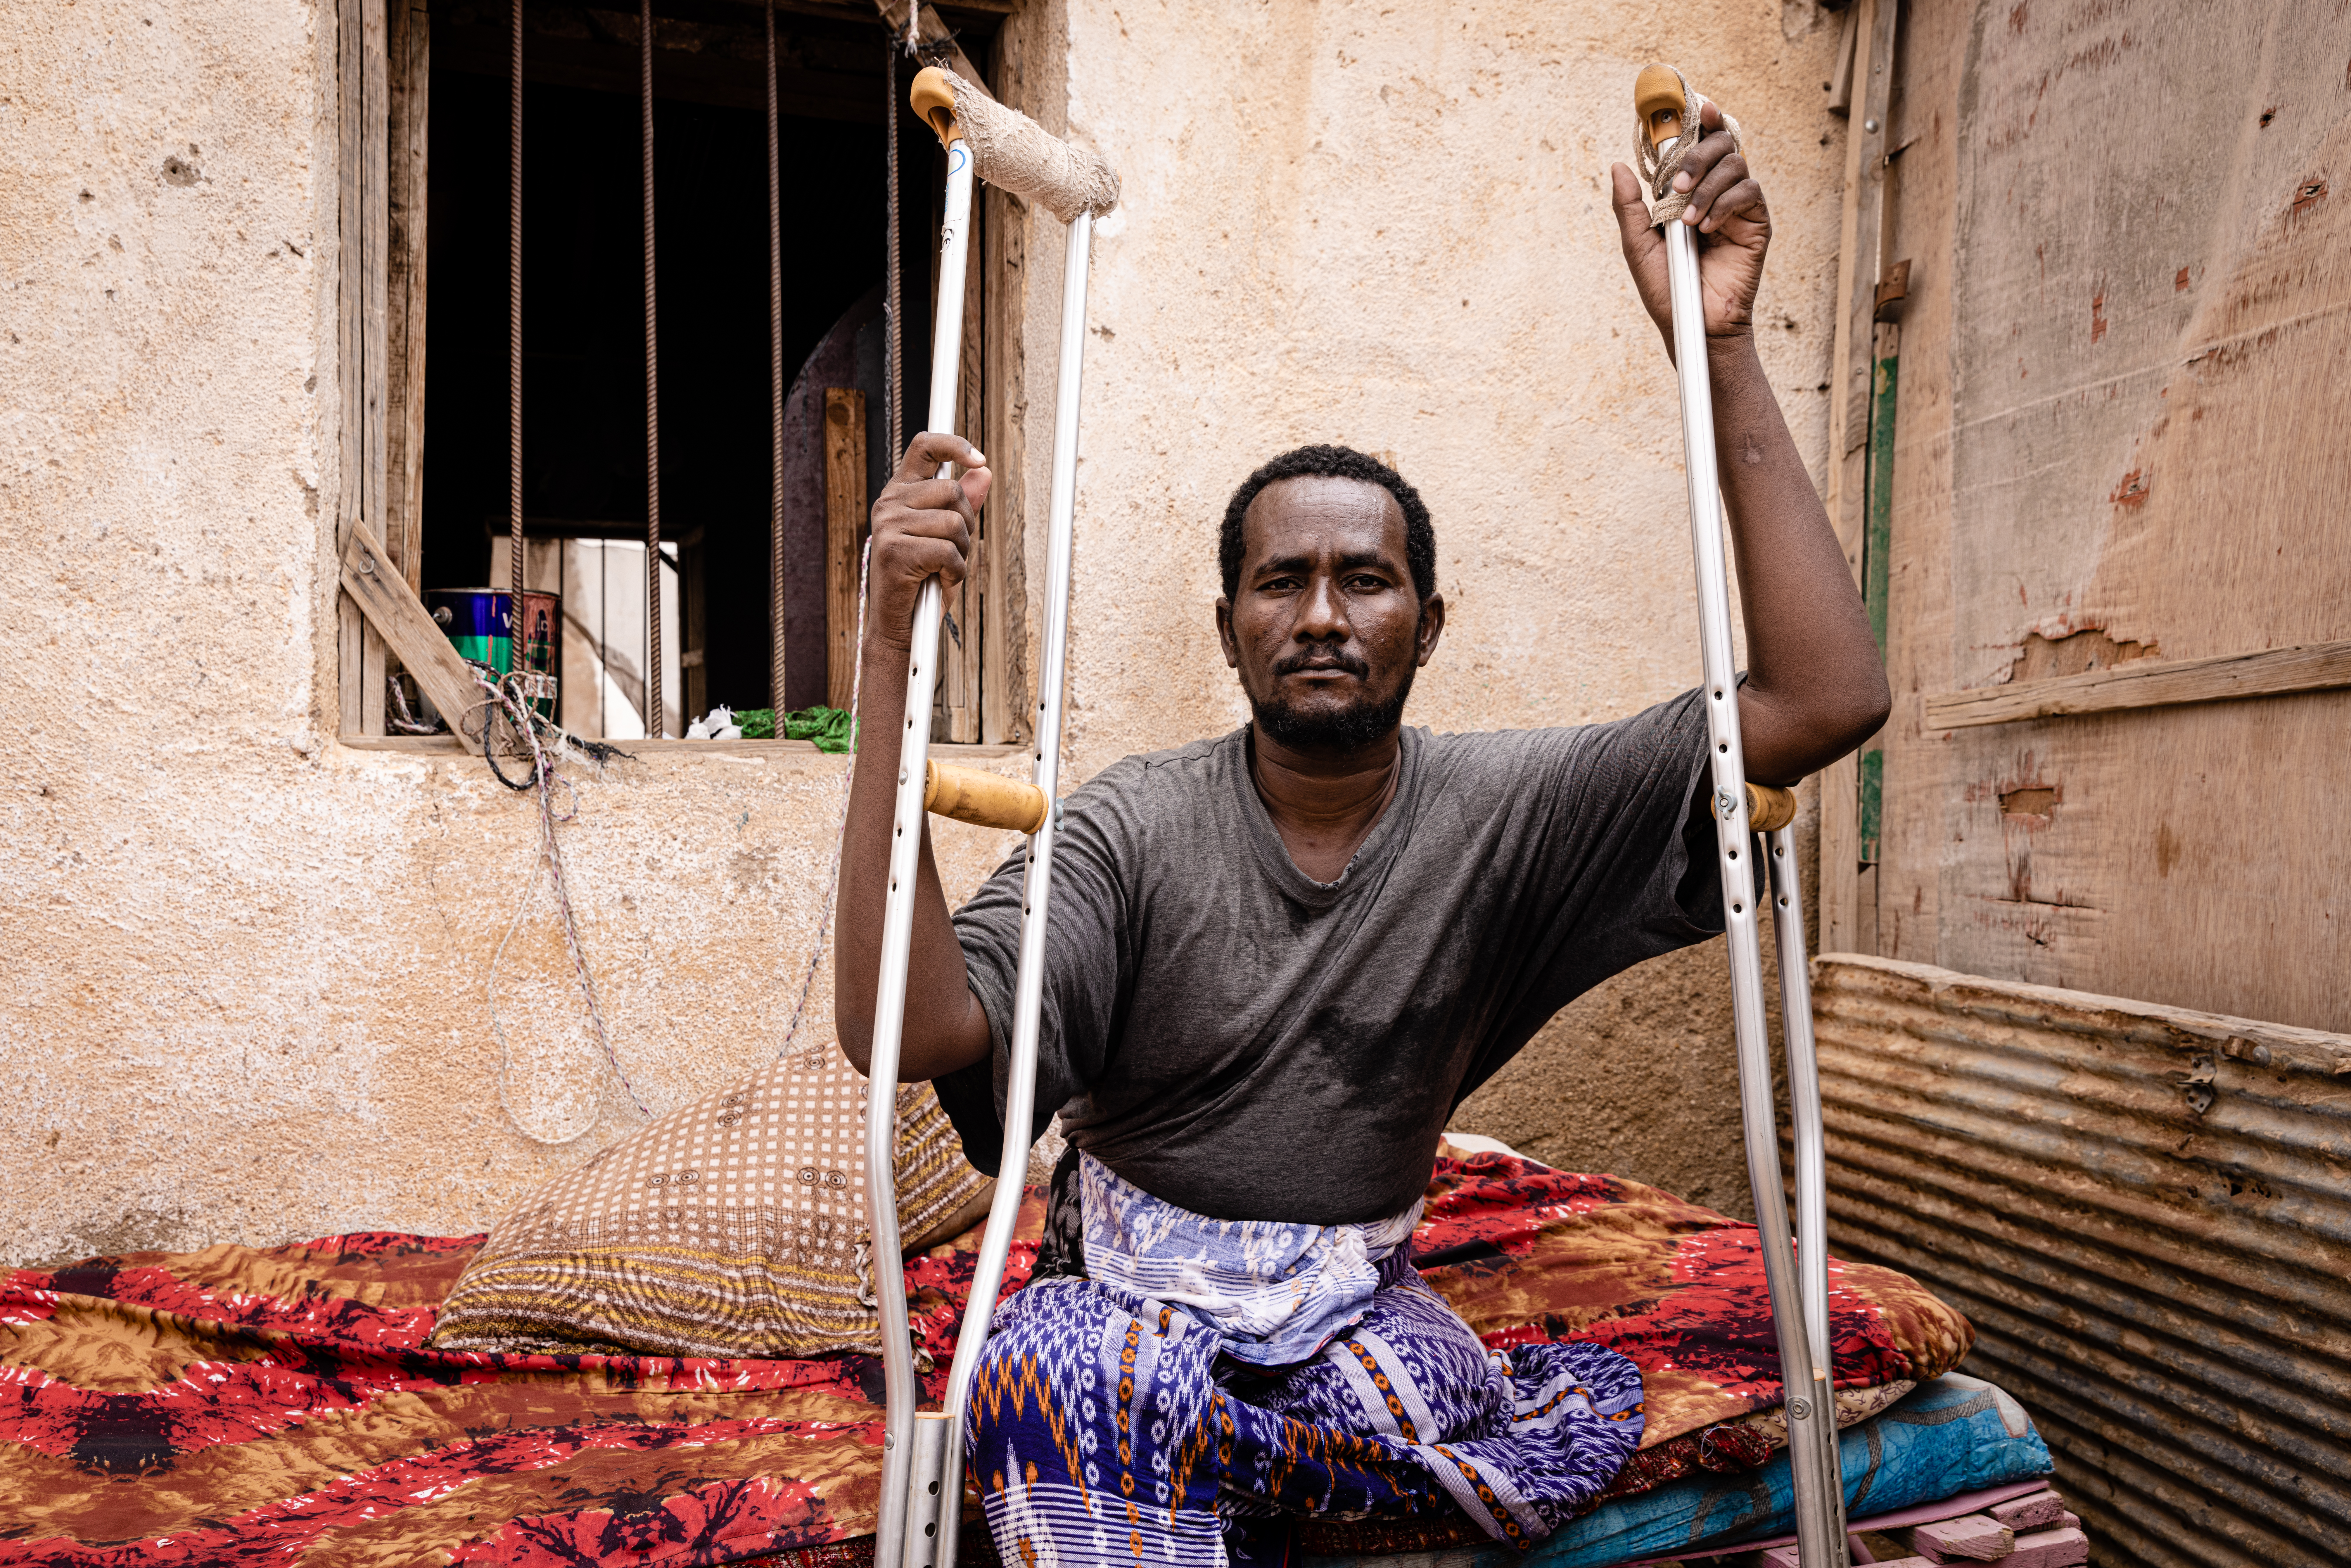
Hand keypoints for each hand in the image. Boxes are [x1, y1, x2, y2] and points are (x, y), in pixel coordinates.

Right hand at [867, 432, 991, 652]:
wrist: (901, 624)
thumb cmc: (924, 580)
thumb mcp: (949, 537)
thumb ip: (964, 504)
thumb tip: (983, 472)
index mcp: (900, 493)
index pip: (924, 448)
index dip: (954, 445)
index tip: (979, 459)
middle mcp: (889, 502)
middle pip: (952, 490)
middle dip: (967, 524)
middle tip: (953, 550)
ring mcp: (888, 525)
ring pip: (953, 522)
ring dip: (961, 552)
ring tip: (943, 568)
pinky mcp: (894, 550)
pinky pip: (946, 551)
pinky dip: (954, 572)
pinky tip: (938, 581)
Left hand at [1610, 99, 1769, 347]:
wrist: (1694, 325)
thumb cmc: (1666, 289)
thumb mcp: (1637, 245)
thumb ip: (1629, 206)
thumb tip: (1617, 166)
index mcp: (1687, 191)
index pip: (1697, 143)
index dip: (1698, 119)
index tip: (1694, 106)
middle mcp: (1715, 191)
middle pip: (1719, 143)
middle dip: (1697, 156)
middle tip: (1675, 186)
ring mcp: (1738, 205)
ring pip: (1734, 163)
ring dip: (1707, 186)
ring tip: (1689, 221)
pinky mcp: (1756, 221)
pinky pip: (1748, 191)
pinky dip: (1725, 204)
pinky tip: (1707, 228)